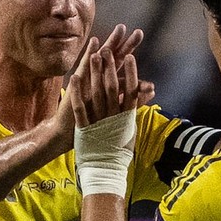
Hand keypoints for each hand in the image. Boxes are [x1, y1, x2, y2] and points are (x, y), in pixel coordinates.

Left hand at [70, 37, 138, 196]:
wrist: (106, 171)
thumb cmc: (119, 151)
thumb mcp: (129, 130)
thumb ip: (133, 111)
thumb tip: (146, 96)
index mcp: (126, 117)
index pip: (131, 91)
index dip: (130, 72)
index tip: (130, 56)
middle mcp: (114, 117)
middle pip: (113, 87)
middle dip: (111, 67)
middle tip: (109, 49)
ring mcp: (99, 121)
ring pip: (97, 93)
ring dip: (95, 73)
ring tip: (93, 56)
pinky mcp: (85, 127)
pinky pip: (81, 106)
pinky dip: (78, 91)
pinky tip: (75, 76)